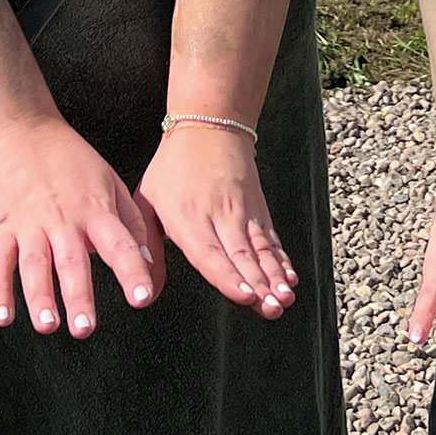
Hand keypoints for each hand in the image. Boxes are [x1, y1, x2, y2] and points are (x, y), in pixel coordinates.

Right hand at [0, 114, 162, 336]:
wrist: (22, 132)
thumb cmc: (71, 159)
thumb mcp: (111, 181)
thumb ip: (130, 224)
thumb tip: (149, 264)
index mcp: (94, 209)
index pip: (118, 243)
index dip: (131, 270)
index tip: (142, 297)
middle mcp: (63, 218)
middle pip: (72, 260)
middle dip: (78, 295)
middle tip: (86, 327)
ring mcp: (29, 224)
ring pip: (34, 264)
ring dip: (39, 296)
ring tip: (47, 325)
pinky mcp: (1, 228)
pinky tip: (3, 315)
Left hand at [137, 126, 296, 317]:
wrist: (210, 126)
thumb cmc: (173, 167)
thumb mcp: (147, 201)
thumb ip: (146, 245)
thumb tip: (144, 288)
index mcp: (187, 218)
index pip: (209, 253)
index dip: (228, 277)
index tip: (244, 295)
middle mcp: (219, 217)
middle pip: (242, 256)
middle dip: (260, 285)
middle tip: (272, 307)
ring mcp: (243, 213)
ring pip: (261, 249)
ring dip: (275, 276)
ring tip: (285, 298)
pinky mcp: (258, 211)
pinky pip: (272, 239)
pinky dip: (282, 260)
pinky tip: (290, 277)